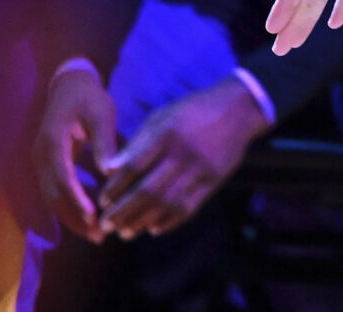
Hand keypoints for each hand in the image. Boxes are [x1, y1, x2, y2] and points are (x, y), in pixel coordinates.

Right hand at [33, 63, 117, 241]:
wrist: (68, 85)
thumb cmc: (88, 97)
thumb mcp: (101, 114)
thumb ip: (105, 141)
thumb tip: (110, 170)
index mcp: (52, 142)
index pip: (61, 177)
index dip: (76, 199)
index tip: (93, 216)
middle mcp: (41, 156)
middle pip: (53, 195)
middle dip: (74, 217)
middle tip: (98, 235)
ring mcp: (40, 162)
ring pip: (52, 198)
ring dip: (71, 217)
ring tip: (95, 234)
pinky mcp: (46, 165)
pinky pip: (55, 192)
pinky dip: (70, 206)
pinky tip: (89, 218)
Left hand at [95, 77, 267, 239]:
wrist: (238, 109)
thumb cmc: (192, 111)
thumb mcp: (162, 116)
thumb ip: (137, 142)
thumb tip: (109, 168)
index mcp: (165, 133)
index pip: (134, 166)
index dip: (116, 187)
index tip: (103, 201)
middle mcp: (182, 152)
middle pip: (148, 190)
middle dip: (123, 211)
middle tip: (107, 225)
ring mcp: (200, 168)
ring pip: (167, 202)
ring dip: (143, 221)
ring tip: (126, 233)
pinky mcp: (214, 180)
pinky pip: (190, 206)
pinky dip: (170, 221)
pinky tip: (155, 229)